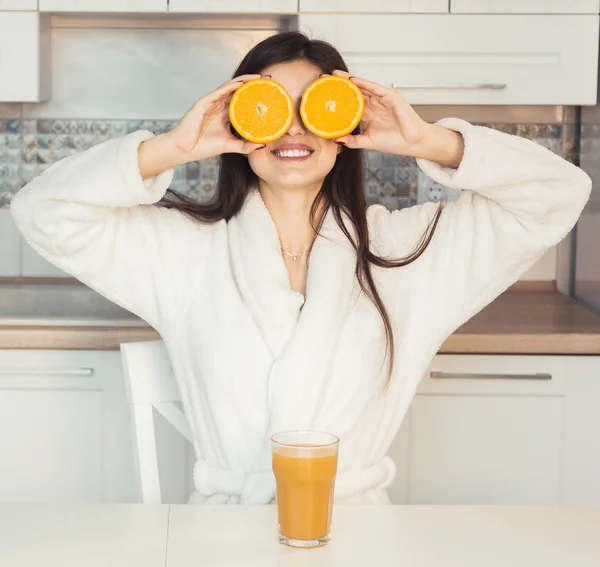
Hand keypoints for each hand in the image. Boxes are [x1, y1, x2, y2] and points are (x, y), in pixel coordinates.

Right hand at [166, 74, 266, 161]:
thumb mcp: (230, 146)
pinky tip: (241, 84)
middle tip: (268, 80)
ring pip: (230, 87)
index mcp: (225, 115)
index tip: (269, 94)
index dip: (254, 96)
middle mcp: (219, 106)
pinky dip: (230, 87)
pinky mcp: (203, 102)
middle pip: (238, 91)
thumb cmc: (203, 147)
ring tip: (258, 78)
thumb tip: (262, 145)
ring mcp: (211, 103)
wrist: (185, 149)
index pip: (242, 101)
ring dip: (243, 81)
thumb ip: (245, 146)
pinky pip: (219, 92)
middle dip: (252, 85)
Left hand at [332, 71, 463, 167]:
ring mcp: (382, 99)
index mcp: (367, 114)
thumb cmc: (393, 142)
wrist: (411, 143)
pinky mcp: (391, 96)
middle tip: (323, 78)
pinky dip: (364, 83)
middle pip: (353, 91)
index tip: (322, 94)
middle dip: (340, 85)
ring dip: (349, 80)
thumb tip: (336, 141)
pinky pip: (375, 88)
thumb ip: (352, 141)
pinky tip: (353, 80)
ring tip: (335, 75)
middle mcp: (373, 104)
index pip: (349, 103)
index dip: (337, 98)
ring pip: (363, 86)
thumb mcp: (367, 142)